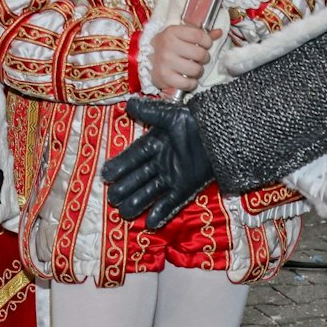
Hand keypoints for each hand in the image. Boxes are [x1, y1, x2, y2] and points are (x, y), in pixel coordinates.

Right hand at [105, 96, 213, 227]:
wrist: (220, 134)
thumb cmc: (194, 122)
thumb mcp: (170, 115)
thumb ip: (149, 111)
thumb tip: (128, 104)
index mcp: (154, 144)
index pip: (132, 157)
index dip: (119, 166)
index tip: (106, 175)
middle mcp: (160, 163)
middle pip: (137, 179)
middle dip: (124, 189)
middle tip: (112, 198)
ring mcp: (172, 177)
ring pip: (150, 193)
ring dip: (137, 203)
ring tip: (124, 212)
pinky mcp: (185, 188)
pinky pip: (170, 203)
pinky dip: (160, 212)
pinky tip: (149, 222)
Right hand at [147, 23, 216, 95]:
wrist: (142, 59)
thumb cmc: (166, 46)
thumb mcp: (179, 35)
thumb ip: (199, 34)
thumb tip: (219, 32)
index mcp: (172, 32)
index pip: (200, 36)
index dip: (207, 42)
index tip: (205, 45)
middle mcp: (168, 45)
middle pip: (200, 54)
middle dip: (203, 58)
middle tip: (198, 59)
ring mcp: (166, 62)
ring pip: (196, 69)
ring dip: (198, 71)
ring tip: (192, 69)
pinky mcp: (164, 78)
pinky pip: (188, 83)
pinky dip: (191, 83)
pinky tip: (187, 79)